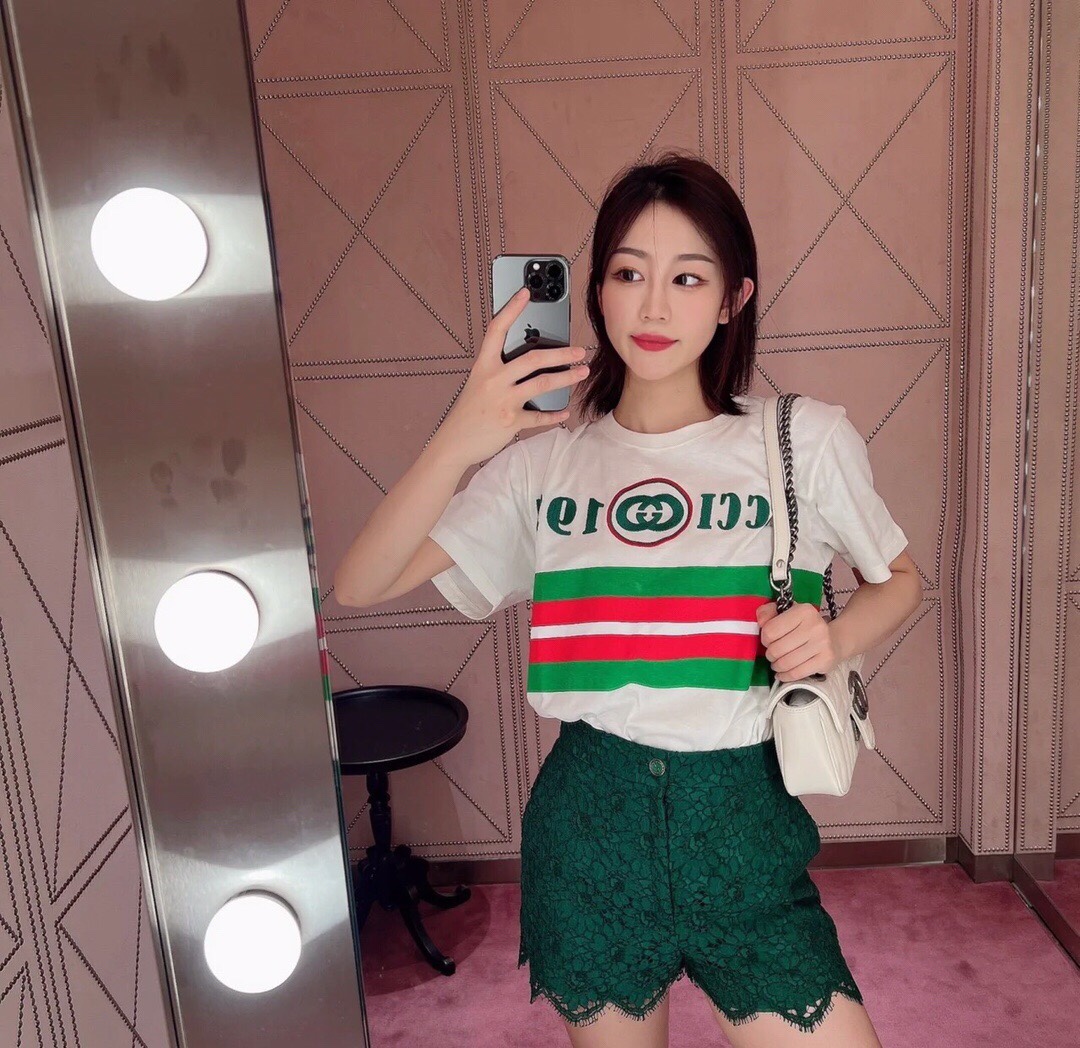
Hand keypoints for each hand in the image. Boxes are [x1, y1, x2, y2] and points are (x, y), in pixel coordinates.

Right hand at [432, 287, 589, 468]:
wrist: (453, 442)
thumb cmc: (468, 412)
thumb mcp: (478, 384)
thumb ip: (499, 371)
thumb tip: (530, 362)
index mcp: (483, 366)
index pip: (497, 330)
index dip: (511, 309)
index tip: (525, 293)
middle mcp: (493, 379)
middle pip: (532, 358)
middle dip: (561, 353)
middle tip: (579, 350)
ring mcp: (503, 400)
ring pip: (542, 384)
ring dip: (567, 378)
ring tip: (582, 372)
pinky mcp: (511, 421)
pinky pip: (540, 416)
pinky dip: (555, 415)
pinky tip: (565, 411)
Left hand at [755, 600, 839, 681]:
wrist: (835, 639)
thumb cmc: (805, 626)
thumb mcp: (787, 613)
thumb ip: (768, 613)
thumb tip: (760, 621)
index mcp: (803, 611)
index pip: (770, 630)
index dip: (764, 638)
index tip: (769, 640)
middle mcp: (815, 626)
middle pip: (777, 648)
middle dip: (770, 654)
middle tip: (772, 654)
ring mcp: (822, 644)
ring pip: (786, 663)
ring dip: (776, 666)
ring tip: (777, 664)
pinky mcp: (826, 660)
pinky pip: (797, 673)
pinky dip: (785, 676)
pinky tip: (782, 673)